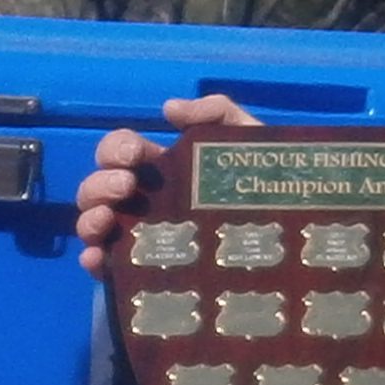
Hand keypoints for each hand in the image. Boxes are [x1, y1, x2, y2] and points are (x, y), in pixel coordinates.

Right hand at [73, 91, 257, 276]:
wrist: (296, 248)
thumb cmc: (271, 190)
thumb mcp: (251, 142)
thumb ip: (219, 113)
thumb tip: (169, 109)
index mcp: (163, 171)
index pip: (121, 151)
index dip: (117, 147)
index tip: (135, 154)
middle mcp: (144, 203)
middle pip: (99, 187)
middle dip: (100, 182)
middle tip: (126, 186)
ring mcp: (140, 239)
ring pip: (94, 224)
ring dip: (89, 217)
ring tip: (107, 220)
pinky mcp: (143, 275)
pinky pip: (106, 268)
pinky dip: (93, 260)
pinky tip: (99, 259)